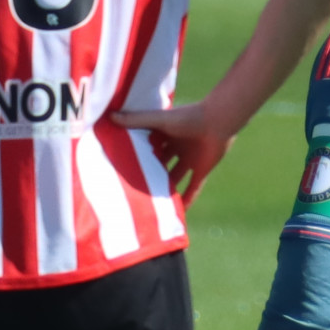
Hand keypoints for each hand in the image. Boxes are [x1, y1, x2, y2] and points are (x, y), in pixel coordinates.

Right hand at [109, 101, 232, 199]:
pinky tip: (178, 212)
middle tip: (130, 187)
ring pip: (174, 177)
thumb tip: (110, 117)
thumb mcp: (158, 120)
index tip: (120, 165)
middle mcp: (177, 146)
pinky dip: (187, 199)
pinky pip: (194, 188)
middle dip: (148, 172)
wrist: (219, 121)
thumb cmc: (188, 117)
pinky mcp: (202, 169)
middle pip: (159, 163)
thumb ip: (135, 120)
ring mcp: (191, 159)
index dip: (136, 154)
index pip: (147, 145)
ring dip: (165, 188)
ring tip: (148, 202)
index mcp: (166, 133)